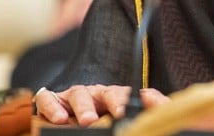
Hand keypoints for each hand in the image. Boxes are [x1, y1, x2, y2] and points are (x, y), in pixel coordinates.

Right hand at [35, 84, 168, 125]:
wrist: (63, 115)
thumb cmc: (98, 118)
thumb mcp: (119, 116)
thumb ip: (142, 112)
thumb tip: (164, 111)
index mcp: (117, 98)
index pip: (135, 94)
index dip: (146, 99)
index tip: (151, 105)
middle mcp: (97, 94)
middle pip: (108, 92)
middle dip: (115, 101)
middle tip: (120, 114)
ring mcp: (74, 96)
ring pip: (79, 93)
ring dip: (84, 106)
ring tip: (88, 121)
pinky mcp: (53, 100)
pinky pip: (49, 98)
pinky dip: (52, 106)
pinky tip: (59, 119)